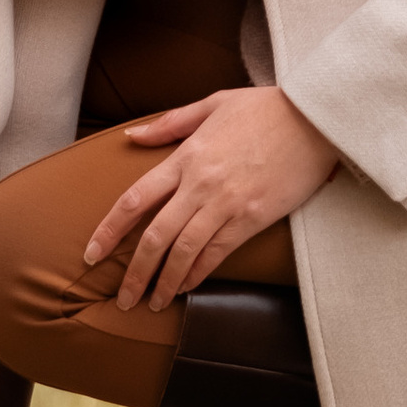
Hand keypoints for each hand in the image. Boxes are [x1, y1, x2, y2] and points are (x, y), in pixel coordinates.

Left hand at [84, 88, 340, 311]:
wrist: (315, 119)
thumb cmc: (265, 108)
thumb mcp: (214, 103)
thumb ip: (170, 123)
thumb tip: (132, 135)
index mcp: (186, 156)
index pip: (135, 200)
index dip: (109, 230)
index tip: (92, 254)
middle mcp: (200, 184)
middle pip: (155, 237)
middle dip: (134, 273)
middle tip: (123, 298)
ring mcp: (227, 205)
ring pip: (184, 253)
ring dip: (164, 283)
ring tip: (152, 303)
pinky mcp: (253, 219)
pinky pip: (217, 254)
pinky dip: (198, 274)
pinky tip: (186, 287)